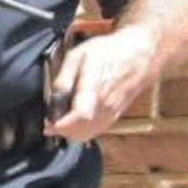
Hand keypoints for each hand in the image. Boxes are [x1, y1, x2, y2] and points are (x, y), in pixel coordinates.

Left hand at [46, 26, 161, 141]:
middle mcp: (105, 106)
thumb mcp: (77, 56)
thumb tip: (51, 100)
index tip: (47, 126)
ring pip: (87, 135)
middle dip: (61, 131)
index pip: (79, 117)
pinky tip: (76, 120)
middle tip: (51, 122)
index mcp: (94, 89)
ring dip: (71, 133)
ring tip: (62, 120)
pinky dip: (83, 131)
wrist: (140, 55)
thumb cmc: (108, 52)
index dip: (61, 126)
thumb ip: (63, 80)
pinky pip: (96, 131)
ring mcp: (112, 113)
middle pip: (80, 133)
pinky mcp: (115, 116)